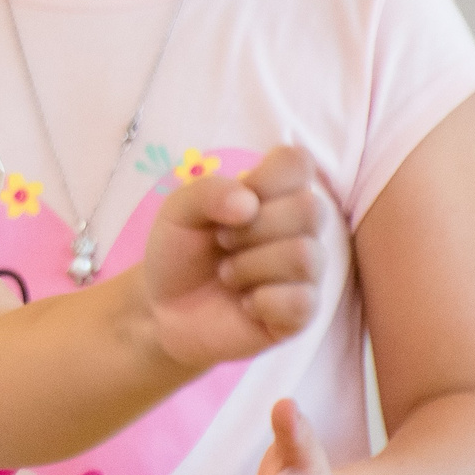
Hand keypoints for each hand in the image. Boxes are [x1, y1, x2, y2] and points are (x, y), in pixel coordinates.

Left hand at [135, 145, 323, 371]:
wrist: (164, 309)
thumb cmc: (179, 252)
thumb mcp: (178, 211)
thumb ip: (208, 191)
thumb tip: (249, 203)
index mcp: (275, 193)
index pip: (299, 162)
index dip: (267, 179)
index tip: (235, 203)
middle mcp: (300, 229)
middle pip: (310, 208)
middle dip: (252, 228)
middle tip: (223, 242)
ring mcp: (306, 272)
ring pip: (304, 255)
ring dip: (250, 266)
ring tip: (228, 274)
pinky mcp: (303, 312)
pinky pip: (301, 300)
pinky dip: (260, 302)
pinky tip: (245, 304)